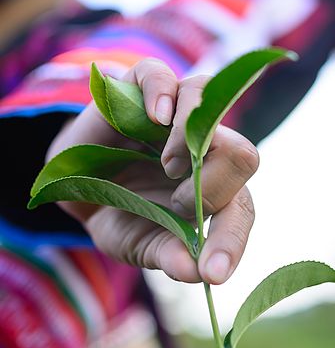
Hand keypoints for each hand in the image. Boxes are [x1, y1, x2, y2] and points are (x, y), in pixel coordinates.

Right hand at [49, 58, 257, 283]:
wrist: (78, 187)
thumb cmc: (123, 216)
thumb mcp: (142, 244)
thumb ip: (171, 255)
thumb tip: (198, 272)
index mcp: (217, 192)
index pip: (241, 211)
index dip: (230, 241)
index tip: (211, 271)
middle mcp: (207, 150)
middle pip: (244, 154)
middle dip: (214, 186)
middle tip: (178, 204)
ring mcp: (176, 117)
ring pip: (209, 103)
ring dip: (192, 140)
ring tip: (167, 164)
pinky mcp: (141, 91)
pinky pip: (160, 75)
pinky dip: (161, 92)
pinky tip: (155, 118)